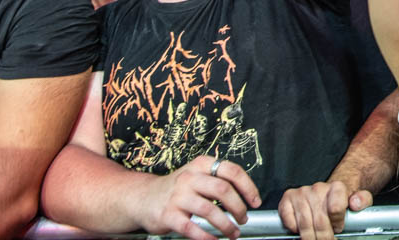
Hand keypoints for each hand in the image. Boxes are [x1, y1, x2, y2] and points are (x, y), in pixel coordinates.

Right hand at [136, 156, 260, 239]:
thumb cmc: (177, 189)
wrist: (143, 198)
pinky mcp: (168, 215)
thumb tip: (247, 195)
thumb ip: (218, 180)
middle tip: (243, 219)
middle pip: (223, 189)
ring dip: (226, 225)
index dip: (248, 187)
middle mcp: (189, 178)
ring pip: (209, 210)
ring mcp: (177, 196)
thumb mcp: (197, 175)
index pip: (232, 171)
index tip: (255, 201)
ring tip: (233, 232)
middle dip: (238, 207)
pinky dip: (206, 237)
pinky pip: (191, 228)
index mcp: (201, 165)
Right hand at [278, 180, 372, 239]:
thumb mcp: (359, 199)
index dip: (337, 223)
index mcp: (337, 187)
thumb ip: (362, 200)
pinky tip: (302, 230)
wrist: (329, 191)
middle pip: (320, 221)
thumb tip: (355, 204)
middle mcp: (318, 188)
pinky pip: (289, 220)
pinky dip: (295, 230)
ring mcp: (302, 192)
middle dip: (324, 237)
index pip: (336, 209)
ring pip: (304, 224)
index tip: (338, 229)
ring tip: (317, 239)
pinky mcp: (288, 198)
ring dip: (311, 237)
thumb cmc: (342, 199)